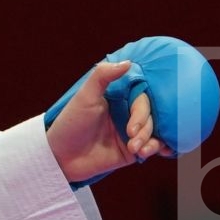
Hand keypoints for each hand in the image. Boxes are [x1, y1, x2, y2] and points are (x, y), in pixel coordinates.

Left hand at [46, 61, 173, 185]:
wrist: (62, 157)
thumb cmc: (71, 123)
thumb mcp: (85, 96)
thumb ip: (103, 75)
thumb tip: (128, 63)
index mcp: (119, 96)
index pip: (142, 98)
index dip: (141, 111)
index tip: (132, 127)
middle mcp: (127, 112)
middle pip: (152, 114)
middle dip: (145, 128)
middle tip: (131, 138)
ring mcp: (131, 131)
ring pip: (155, 131)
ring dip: (150, 141)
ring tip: (136, 150)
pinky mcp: (132, 149)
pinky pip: (153, 146)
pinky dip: (158, 148)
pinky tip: (152, 152)